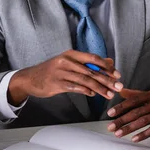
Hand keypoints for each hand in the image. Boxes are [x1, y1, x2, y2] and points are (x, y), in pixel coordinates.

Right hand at [8, 50, 122, 104]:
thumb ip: (89, 63)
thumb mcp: (70, 62)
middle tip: (118, 87)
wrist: (31, 78)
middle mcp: (66, 61)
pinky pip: (75, 87)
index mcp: (72, 54)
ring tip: (109, 94)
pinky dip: (86, 91)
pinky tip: (94, 94)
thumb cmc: (53, 70)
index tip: (118, 75)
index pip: (94, 59)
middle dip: (107, 80)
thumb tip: (109, 62)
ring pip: (85, 80)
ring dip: (100, 89)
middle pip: (91, 71)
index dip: (107, 67)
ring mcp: (60, 72)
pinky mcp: (56, 83)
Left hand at [107, 89, 149, 142]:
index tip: (111, 113)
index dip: (121, 106)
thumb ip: (138, 94)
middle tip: (111, 126)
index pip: (134, 100)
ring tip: (119, 133)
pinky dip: (143, 135)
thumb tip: (121, 91)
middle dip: (122, 120)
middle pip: (137, 111)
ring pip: (143, 121)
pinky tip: (135, 138)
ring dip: (129, 128)